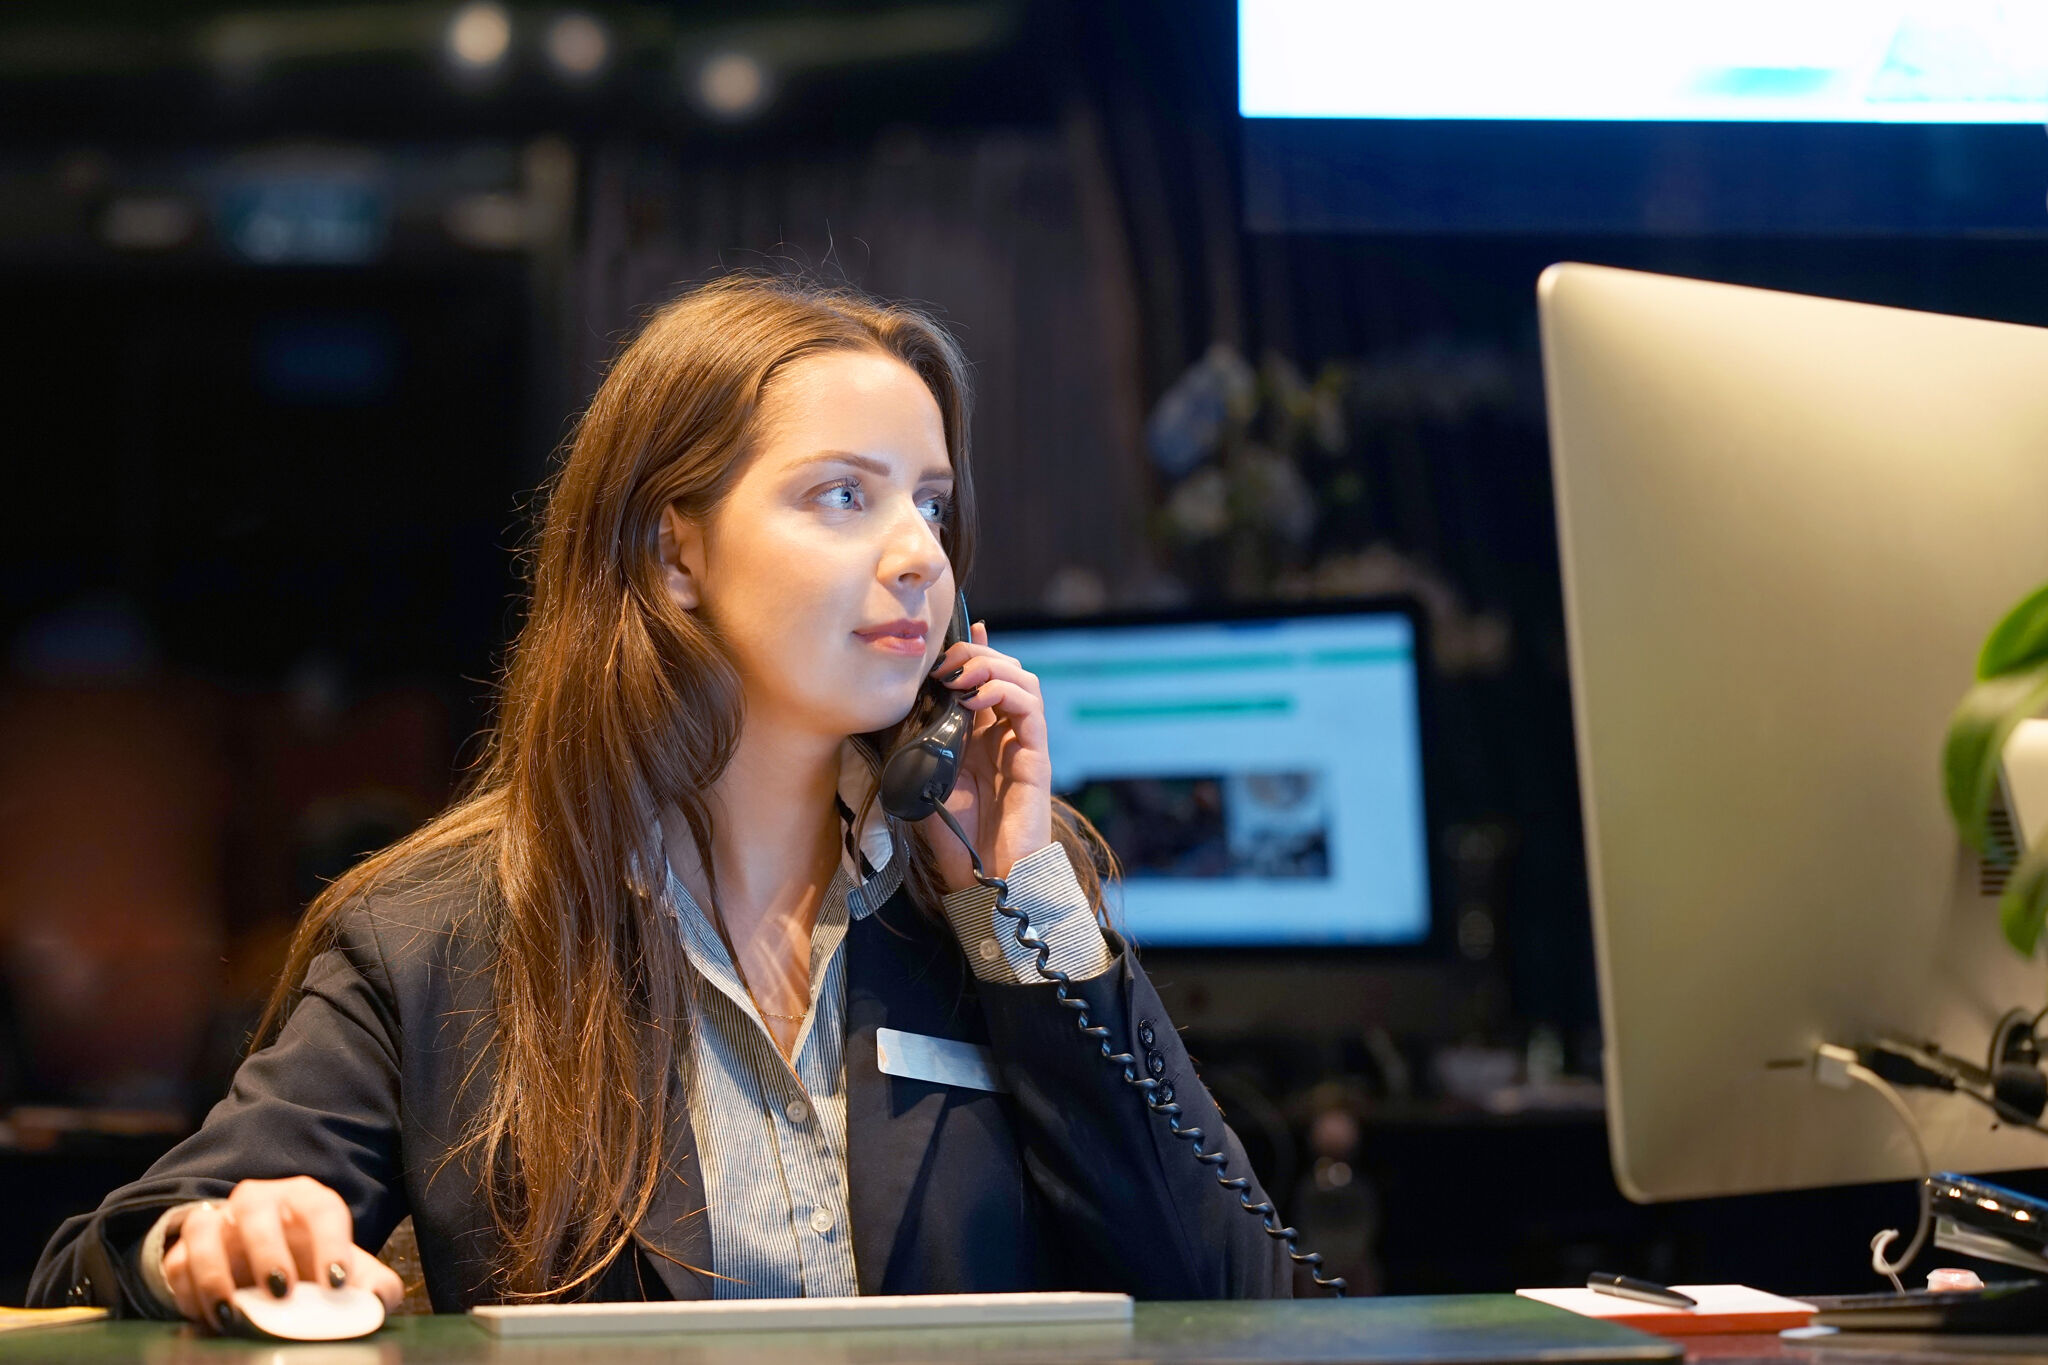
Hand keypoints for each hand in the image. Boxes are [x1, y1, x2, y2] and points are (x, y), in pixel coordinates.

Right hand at [161, 1177, 403, 1331]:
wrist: (262, 1271)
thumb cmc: (311, 1265)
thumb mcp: (345, 1273)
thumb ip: (372, 1287)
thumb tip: (380, 1301)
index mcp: (306, 1199)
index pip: (322, 1207)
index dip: (331, 1242)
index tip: (338, 1283)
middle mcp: (260, 1201)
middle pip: (257, 1208)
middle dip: (268, 1250)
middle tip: (282, 1292)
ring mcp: (218, 1221)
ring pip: (205, 1227)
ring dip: (215, 1271)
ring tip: (233, 1313)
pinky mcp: (185, 1250)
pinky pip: (178, 1263)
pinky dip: (190, 1292)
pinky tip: (212, 1317)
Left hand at [921, 621, 1053, 889]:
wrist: (983, 875)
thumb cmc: (953, 836)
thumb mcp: (923, 777)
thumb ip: (919, 741)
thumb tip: (899, 706)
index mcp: (977, 734)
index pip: (980, 677)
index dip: (970, 648)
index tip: (950, 632)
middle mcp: (1002, 732)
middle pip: (1002, 669)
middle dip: (972, 653)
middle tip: (942, 663)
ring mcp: (1021, 742)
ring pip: (1021, 679)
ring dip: (990, 666)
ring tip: (960, 676)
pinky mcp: (1035, 755)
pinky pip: (1030, 707)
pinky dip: (1005, 691)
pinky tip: (976, 697)